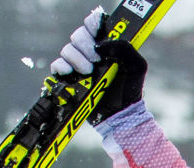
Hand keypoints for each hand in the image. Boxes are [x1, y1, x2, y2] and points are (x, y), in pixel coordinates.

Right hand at [50, 7, 147, 122]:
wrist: (119, 116)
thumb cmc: (130, 91)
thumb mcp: (136, 66)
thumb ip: (124, 48)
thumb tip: (99, 45)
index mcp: (106, 45)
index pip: (93, 24)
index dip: (92, 24)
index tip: (96, 32)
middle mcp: (90, 52)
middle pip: (78, 35)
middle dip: (85, 46)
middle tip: (95, 60)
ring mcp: (77, 65)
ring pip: (67, 49)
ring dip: (76, 59)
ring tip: (88, 72)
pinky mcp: (68, 79)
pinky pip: (57, 65)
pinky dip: (61, 67)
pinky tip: (71, 74)